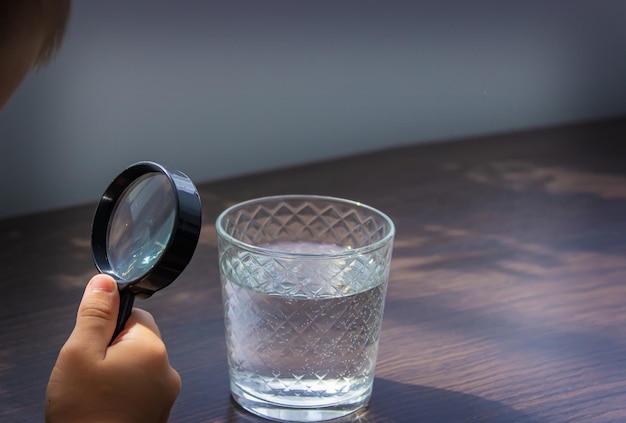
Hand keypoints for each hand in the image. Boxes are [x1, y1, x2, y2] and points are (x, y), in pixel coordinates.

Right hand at [45, 275, 180, 422]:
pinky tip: (103, 407)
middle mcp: (168, 370)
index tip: (93, 346)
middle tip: (90, 374)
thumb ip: (95, 314)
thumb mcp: (80, 353)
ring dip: (116, 374)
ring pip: (137, 368)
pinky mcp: (157, 414)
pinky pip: (139, 390)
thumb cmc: (85, 412)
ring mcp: (165, 395)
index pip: (136, 315)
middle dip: (111, 352)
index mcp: (154, 349)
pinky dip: (121, 394)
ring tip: (95, 395)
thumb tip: (106, 281)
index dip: (109, 327)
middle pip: (137, 342)